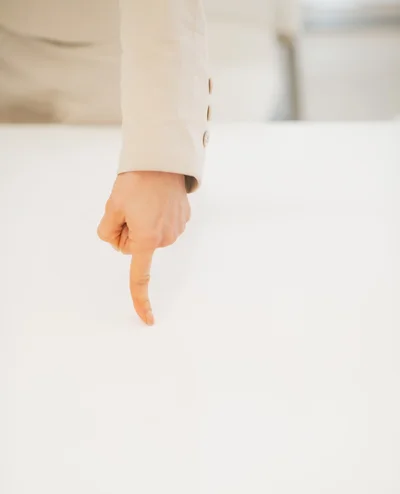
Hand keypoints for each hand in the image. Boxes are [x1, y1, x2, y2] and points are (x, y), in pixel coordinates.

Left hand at [97, 171, 190, 324]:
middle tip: (129, 209)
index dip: (141, 300)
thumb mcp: (112, 206)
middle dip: (129, 233)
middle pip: (137, 248)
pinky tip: (156, 200)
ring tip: (144, 200)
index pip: (140, 276)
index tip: (148, 320)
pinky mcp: (183, 219)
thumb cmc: (136, 181)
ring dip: (142, 223)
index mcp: (146, 239)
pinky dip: (155, 216)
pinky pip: (162, 226)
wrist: (163, 158)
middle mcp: (165, 239)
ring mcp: (176, 230)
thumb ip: (108, 231)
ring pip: (149, 236)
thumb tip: (118, 242)